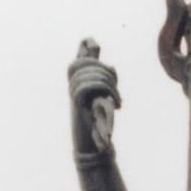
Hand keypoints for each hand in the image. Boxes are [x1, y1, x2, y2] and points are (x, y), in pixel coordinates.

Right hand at [69, 37, 120, 157]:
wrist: (93, 143)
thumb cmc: (99, 122)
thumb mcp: (105, 97)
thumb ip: (106, 80)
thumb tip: (111, 66)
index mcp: (78, 82)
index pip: (79, 58)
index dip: (87, 47)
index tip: (102, 55)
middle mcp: (72, 85)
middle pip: (86, 62)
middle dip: (106, 71)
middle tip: (115, 89)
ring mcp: (73, 93)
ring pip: (91, 75)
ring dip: (110, 85)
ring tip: (118, 101)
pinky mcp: (76, 104)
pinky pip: (87, 86)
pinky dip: (106, 91)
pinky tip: (116, 104)